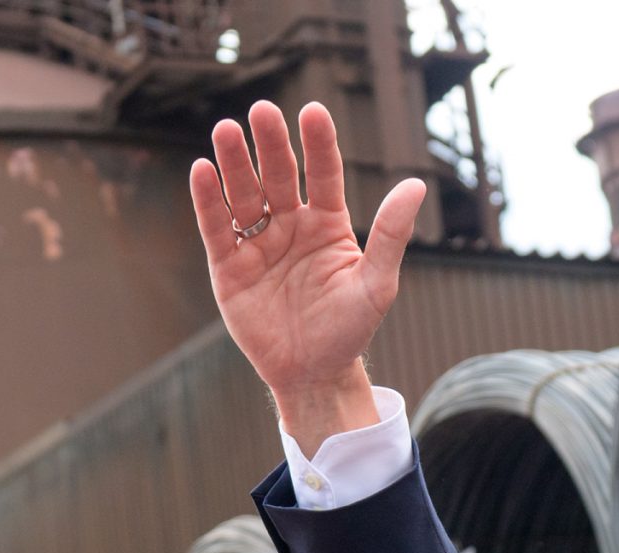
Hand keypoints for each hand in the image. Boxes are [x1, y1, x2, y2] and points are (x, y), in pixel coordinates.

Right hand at [193, 101, 426, 454]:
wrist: (313, 375)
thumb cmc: (349, 330)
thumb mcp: (377, 284)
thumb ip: (391, 235)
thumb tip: (415, 184)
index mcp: (327, 224)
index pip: (322, 174)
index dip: (317, 144)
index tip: (313, 112)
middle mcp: (290, 226)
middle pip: (277, 176)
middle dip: (269, 145)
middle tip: (262, 111)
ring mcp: (258, 245)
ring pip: (244, 196)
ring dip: (234, 163)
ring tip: (225, 130)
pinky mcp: (229, 268)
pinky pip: (217, 229)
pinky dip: (208, 201)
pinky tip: (203, 170)